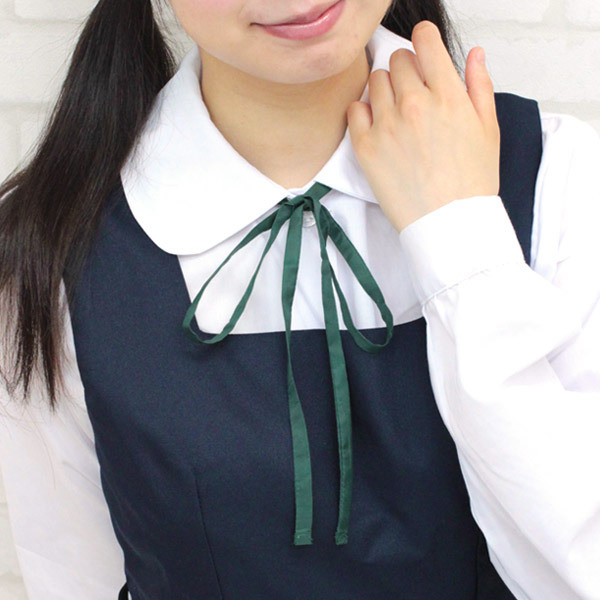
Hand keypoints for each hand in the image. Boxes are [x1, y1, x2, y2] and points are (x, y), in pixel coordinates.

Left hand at [347, 20, 500, 233]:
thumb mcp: (489, 129)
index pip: (425, 40)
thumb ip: (479, 85)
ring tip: (398, 113)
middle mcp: (414, 103)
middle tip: (414, 92)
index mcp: (447, 95)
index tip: (424, 49)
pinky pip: (355, 109)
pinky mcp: (366, 147)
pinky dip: (364, 111)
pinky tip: (378, 126)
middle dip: (407, 70)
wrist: (447, 224)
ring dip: (386, 89)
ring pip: (375, 81)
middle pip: (398, 60)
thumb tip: (474, 54)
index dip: (424, 40)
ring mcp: (386, 124)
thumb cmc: (470, 183)